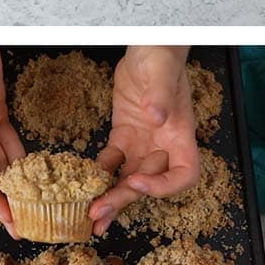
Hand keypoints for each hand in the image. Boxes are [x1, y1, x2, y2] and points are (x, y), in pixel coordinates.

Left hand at [92, 46, 200, 234]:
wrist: (146, 48)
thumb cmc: (161, 59)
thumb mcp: (161, 74)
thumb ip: (160, 96)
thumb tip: (156, 117)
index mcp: (181, 136)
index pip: (184, 174)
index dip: (163, 186)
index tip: (137, 182)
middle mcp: (163, 145)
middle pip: (148, 183)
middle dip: (123, 200)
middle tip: (98, 215)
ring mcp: (142, 142)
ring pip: (127, 177)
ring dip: (108, 196)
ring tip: (89, 214)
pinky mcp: (123, 135)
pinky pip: (111, 161)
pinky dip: (98, 172)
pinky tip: (81, 182)